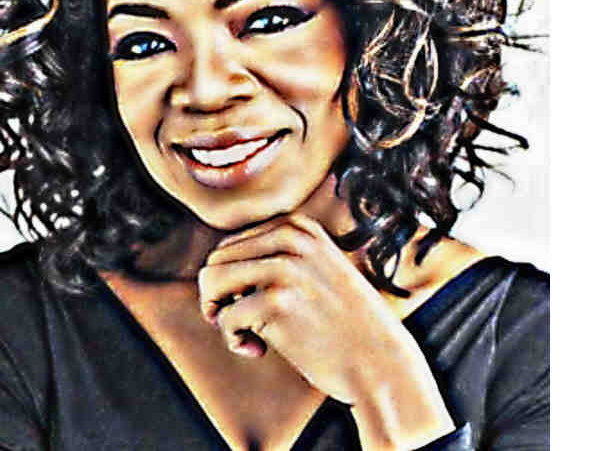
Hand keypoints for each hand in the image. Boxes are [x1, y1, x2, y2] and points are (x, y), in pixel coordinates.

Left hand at [198, 213, 453, 448]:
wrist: (382, 363)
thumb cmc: (342, 324)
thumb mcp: (315, 269)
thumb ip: (273, 257)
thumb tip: (209, 267)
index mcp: (297, 226)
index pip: (229, 245)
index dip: (231, 282)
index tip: (254, 306)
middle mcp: (290, 238)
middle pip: (215, 261)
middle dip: (219, 297)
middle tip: (244, 324)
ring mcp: (284, 268)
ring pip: (210, 282)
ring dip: (219, 314)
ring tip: (246, 334)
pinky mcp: (278, 302)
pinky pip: (224, 318)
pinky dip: (233, 340)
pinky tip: (259, 349)